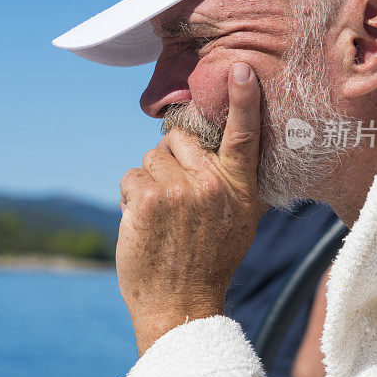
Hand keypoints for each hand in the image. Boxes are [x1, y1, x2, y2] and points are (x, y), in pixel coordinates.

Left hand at [117, 62, 267, 354]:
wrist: (181, 307)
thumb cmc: (206, 263)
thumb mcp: (238, 223)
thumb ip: (229, 184)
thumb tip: (212, 149)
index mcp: (240, 189)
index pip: (245, 137)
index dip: (243, 101)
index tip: (239, 70)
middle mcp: (214, 185)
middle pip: (177, 141)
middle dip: (168, 163)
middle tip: (174, 201)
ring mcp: (181, 190)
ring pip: (150, 160)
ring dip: (149, 183)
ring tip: (161, 219)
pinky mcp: (149, 198)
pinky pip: (131, 176)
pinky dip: (130, 197)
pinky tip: (143, 224)